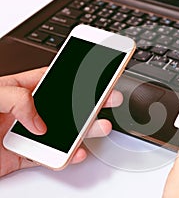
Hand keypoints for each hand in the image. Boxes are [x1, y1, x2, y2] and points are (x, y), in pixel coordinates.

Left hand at [0, 67, 122, 176]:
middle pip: (65, 106)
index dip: (75, 77)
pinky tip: (76, 153)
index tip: (95, 75)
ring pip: (62, 133)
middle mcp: (26, 112)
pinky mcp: (24, 156)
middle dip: (89, 103)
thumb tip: (40, 118)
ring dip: (83, 132)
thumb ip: (16, 98)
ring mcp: (27, 134)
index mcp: (18, 90)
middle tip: (108, 99)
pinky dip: (65, 157)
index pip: (53, 80)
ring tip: (99, 127)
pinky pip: (50, 157)